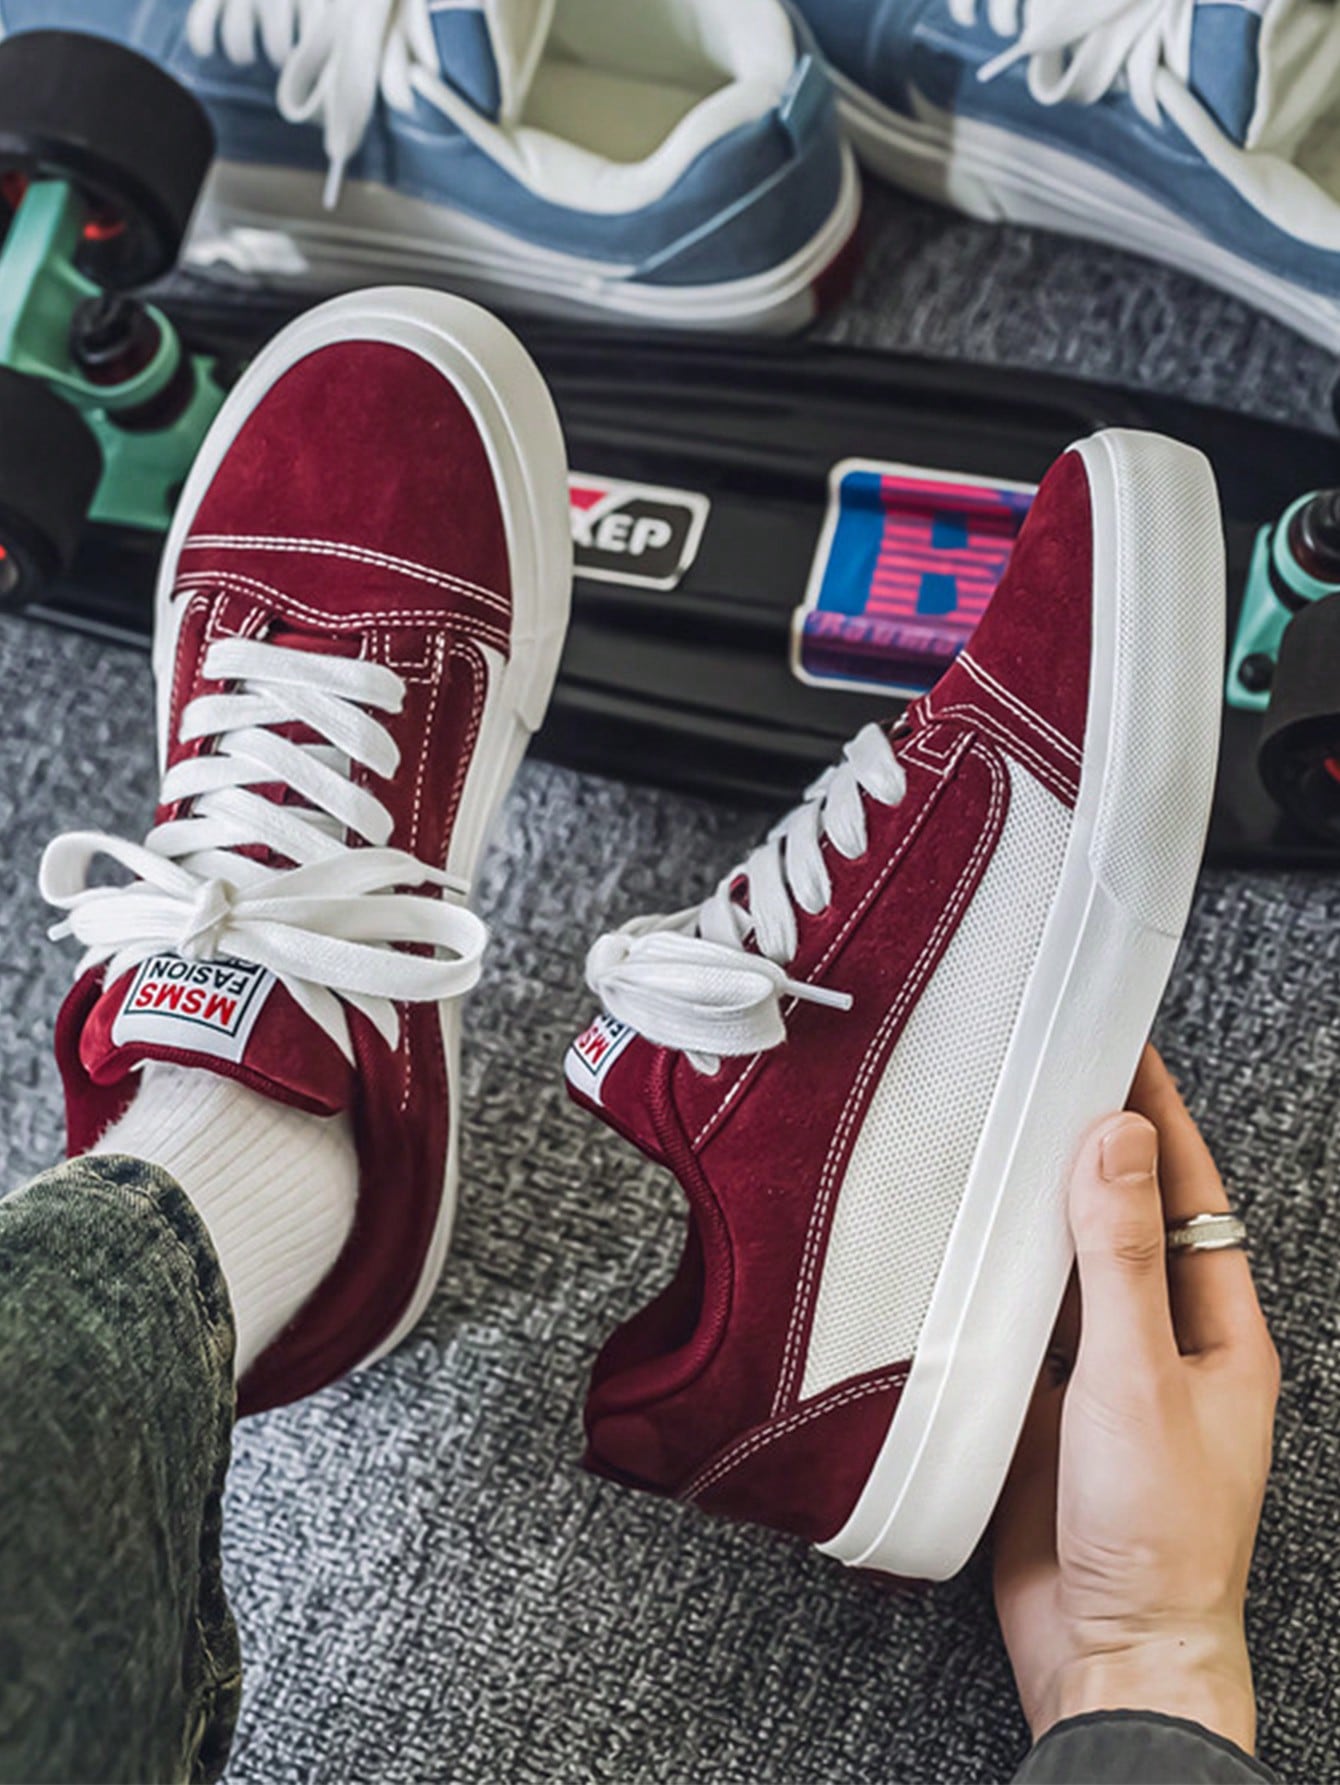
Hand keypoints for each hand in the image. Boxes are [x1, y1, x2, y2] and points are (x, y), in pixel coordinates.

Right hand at [993, 1046, 1278, 1753]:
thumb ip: (1121, 1257)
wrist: (1107, 1654)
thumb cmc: (1157, 1536)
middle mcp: (1165, 1348)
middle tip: (1046, 1083)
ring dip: (1038, 1216)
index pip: (1192, 1196)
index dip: (1160, 1119)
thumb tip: (1118, 1139)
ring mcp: (1103, 1381)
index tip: (1124, 1050)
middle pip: (1128, 1224)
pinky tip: (961, 1255)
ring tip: (998, 1149)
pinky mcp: (1046, 1413)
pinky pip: (1020, 1327)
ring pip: (1069, 1273)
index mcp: (1219, 1333)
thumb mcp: (1137, 1376)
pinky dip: (993, 1285)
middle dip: (1092, 1155)